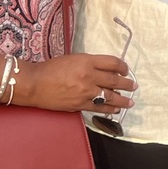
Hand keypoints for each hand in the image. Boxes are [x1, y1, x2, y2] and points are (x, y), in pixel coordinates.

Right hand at [16, 54, 134, 114]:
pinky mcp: (80, 105)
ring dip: (123, 100)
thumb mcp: (72, 59)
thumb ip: (89, 63)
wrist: (34, 83)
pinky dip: (109, 109)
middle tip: (133, 86)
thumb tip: (105, 70)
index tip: (125, 70)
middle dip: (127, 84)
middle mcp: (89, 76)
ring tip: (130, 102)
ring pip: (110, 96)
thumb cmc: (50, 69)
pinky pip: (99, 108)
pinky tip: (115, 109)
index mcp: (87, 61)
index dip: (123, 67)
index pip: (113, 63)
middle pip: (115, 80)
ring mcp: (86, 92)